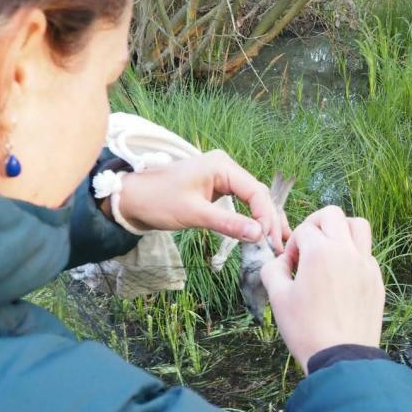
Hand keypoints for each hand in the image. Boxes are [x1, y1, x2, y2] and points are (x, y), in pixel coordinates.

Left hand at [115, 150, 289, 250]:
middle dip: (270, 220)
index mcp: (222, 166)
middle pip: (259, 194)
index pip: (256, 192)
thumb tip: (258, 235)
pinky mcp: (217, 187)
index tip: (270, 240)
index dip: (266, 216)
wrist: (131, 197)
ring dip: (264, 219)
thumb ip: (228, 223)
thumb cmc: (158, 201)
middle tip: (280, 245)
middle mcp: (226, 167)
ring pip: (253, 199)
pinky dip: (252, 217)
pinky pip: (242, 202)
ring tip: (279, 241)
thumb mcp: (194, 214)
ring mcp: (223, 176)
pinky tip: (261, 232)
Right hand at [260, 206, 384, 373]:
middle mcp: (347, 251)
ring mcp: (366, 265)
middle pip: (333, 215)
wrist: (342, 358)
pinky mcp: (377, 280)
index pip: (304, 230)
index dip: (292, 246)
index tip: (290, 268)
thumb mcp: (278, 298)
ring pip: (358, 226)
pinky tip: (342, 276)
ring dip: (341, 231)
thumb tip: (280, 261)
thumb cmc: (306, 330)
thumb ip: (273, 269)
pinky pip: (367, 253)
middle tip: (308, 247)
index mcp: (321, 252)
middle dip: (316, 225)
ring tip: (329, 252)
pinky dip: (353, 254)